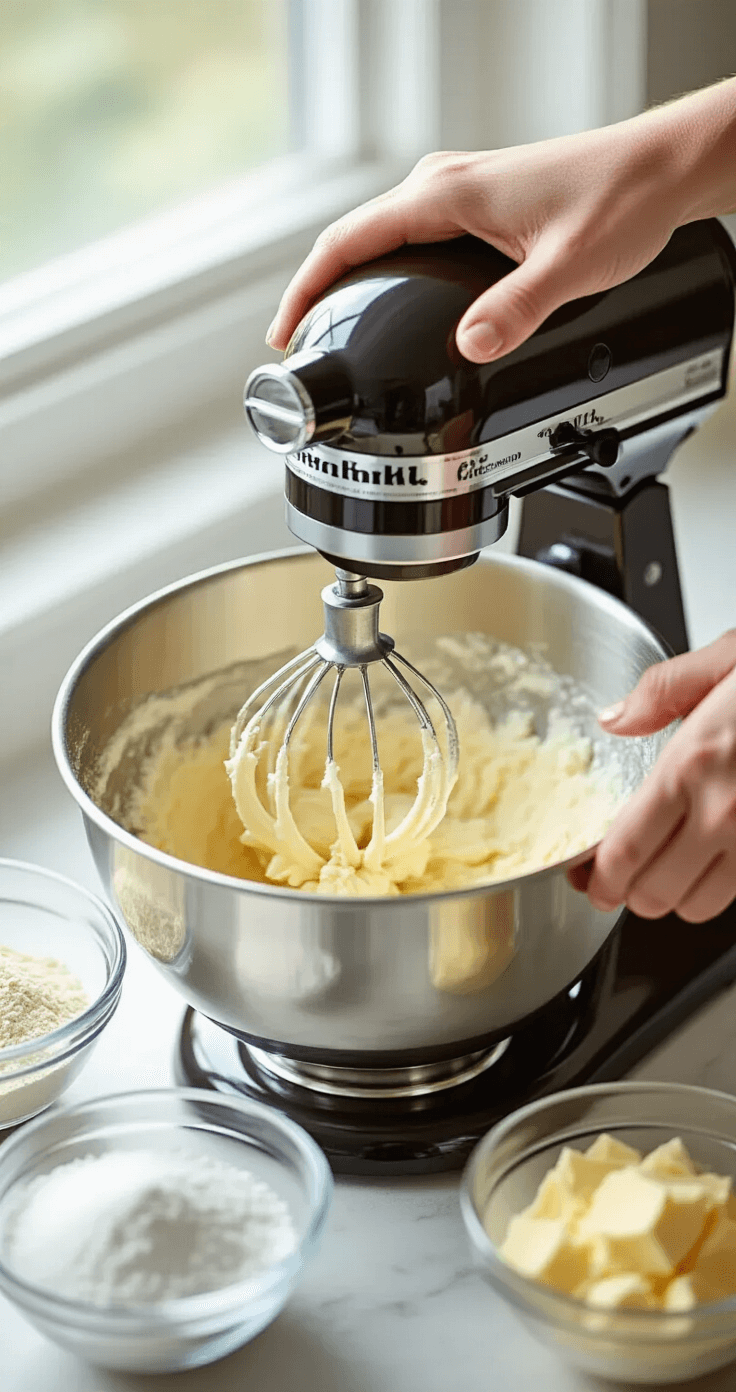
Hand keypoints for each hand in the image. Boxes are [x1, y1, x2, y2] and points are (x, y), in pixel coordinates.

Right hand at [267, 126, 680, 362]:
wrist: (660, 170)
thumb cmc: (620, 199)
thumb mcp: (567, 266)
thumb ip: (516, 310)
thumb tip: (470, 349)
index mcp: (447, 194)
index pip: (347, 241)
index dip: (306, 290)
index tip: (285, 332)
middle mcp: (444, 185)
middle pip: (354, 239)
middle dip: (319, 291)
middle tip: (301, 342)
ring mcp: (459, 192)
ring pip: (381, 238)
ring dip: (352, 280)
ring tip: (336, 329)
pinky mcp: (476, 204)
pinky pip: (411, 239)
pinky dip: (387, 271)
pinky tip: (394, 303)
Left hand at [568, 631, 735, 922]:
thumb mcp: (728, 655)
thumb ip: (663, 690)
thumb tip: (616, 718)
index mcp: (692, 764)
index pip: (623, 852)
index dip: (598, 879)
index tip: (591, 878)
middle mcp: (724, 812)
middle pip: (653, 895)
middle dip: (632, 890)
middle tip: (628, 872)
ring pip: (698, 908)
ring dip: (678, 894)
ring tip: (675, 865)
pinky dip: (722, 885)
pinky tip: (720, 854)